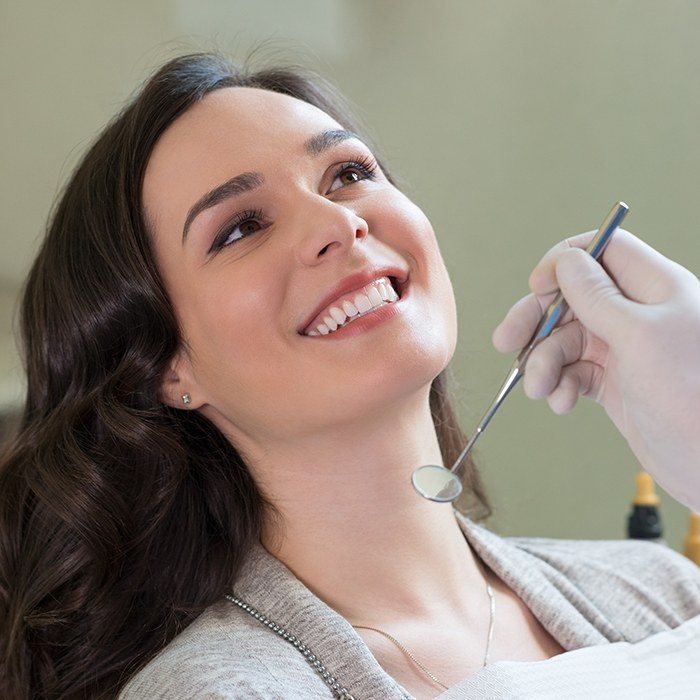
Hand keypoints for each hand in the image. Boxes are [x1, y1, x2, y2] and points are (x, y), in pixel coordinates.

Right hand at [492, 228, 699, 510]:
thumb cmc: (694, 396)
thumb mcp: (640, 337)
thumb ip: (597, 297)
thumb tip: (566, 262)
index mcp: (654, 288)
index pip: (602, 250)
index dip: (564, 262)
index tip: (536, 286)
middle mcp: (637, 313)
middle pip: (571, 298)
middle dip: (536, 320)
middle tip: (506, 342)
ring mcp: (624, 349)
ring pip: (565, 340)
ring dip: (544, 362)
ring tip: (540, 389)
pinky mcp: (614, 382)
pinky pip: (571, 372)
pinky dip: (559, 385)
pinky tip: (562, 402)